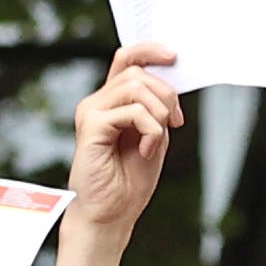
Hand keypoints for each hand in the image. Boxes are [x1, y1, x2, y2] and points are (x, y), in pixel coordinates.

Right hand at [65, 42, 182, 247]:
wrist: (109, 215)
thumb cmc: (128, 182)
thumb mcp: (153, 137)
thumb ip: (156, 110)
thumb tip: (170, 86)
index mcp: (111, 102)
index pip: (126, 60)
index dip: (149, 50)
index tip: (174, 56)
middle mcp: (97, 103)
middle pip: (137, 72)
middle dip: (167, 94)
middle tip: (174, 122)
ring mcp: (91, 112)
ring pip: (136, 87)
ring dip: (159, 113)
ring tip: (157, 140)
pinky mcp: (91, 126)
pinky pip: (132, 110)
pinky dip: (150, 129)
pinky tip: (146, 150)